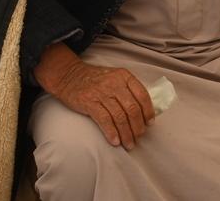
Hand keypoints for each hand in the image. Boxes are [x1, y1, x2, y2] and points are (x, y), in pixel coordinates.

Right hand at [34, 43, 154, 149]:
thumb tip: (143, 111)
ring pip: (120, 116)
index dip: (148, 111)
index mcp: (124, 76)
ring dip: (126, 133)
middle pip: (132, 108)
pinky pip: (104, 120)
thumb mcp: (115, 77)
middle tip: (139, 137)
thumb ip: (128, 89)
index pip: (142, 95)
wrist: (69, 76)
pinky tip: (115, 141)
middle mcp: (115, 84)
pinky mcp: (89, 102)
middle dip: (138, 126)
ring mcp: (102, 93)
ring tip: (129, 144)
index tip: (150, 123)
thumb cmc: (95, 79)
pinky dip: (111, 132)